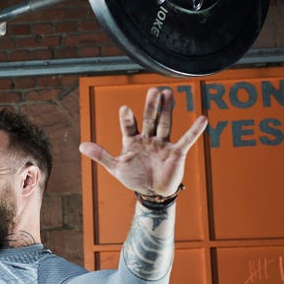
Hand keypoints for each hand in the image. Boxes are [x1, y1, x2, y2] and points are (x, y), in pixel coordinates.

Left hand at [79, 87, 207, 196]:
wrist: (152, 193)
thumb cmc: (134, 178)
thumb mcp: (115, 168)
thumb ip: (101, 155)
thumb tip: (81, 145)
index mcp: (132, 140)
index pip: (129, 126)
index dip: (127, 118)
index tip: (125, 108)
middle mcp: (148, 138)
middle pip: (150, 119)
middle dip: (151, 106)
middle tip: (153, 90)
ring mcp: (162, 144)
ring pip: (165, 124)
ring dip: (167, 110)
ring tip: (169, 93)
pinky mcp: (176, 152)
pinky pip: (186, 140)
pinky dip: (195, 130)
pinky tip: (202, 119)